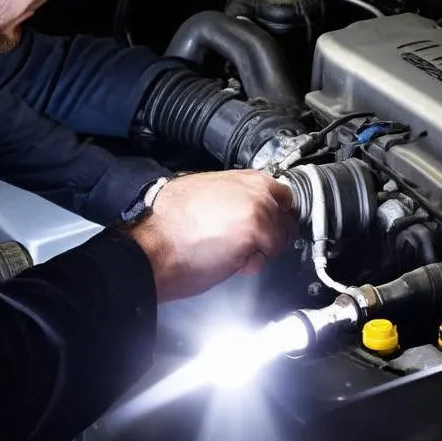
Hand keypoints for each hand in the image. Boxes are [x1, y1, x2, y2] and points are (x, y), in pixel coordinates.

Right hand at [127, 171, 297, 302]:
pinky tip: (231, 261)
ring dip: (263, 248)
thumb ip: (226, 193)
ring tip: (235, 252)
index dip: (276, 211)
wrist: (156, 245)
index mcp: (240, 177)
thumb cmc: (167, 222)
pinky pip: (269, 255)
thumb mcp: (197, 190)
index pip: (281, 192)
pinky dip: (253, 263)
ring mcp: (259, 210)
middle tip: (250, 244)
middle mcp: (254, 189)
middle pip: (285, 216)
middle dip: (272, 233)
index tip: (269, 222)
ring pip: (282, 237)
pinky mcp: (258, 233)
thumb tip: (234, 203)